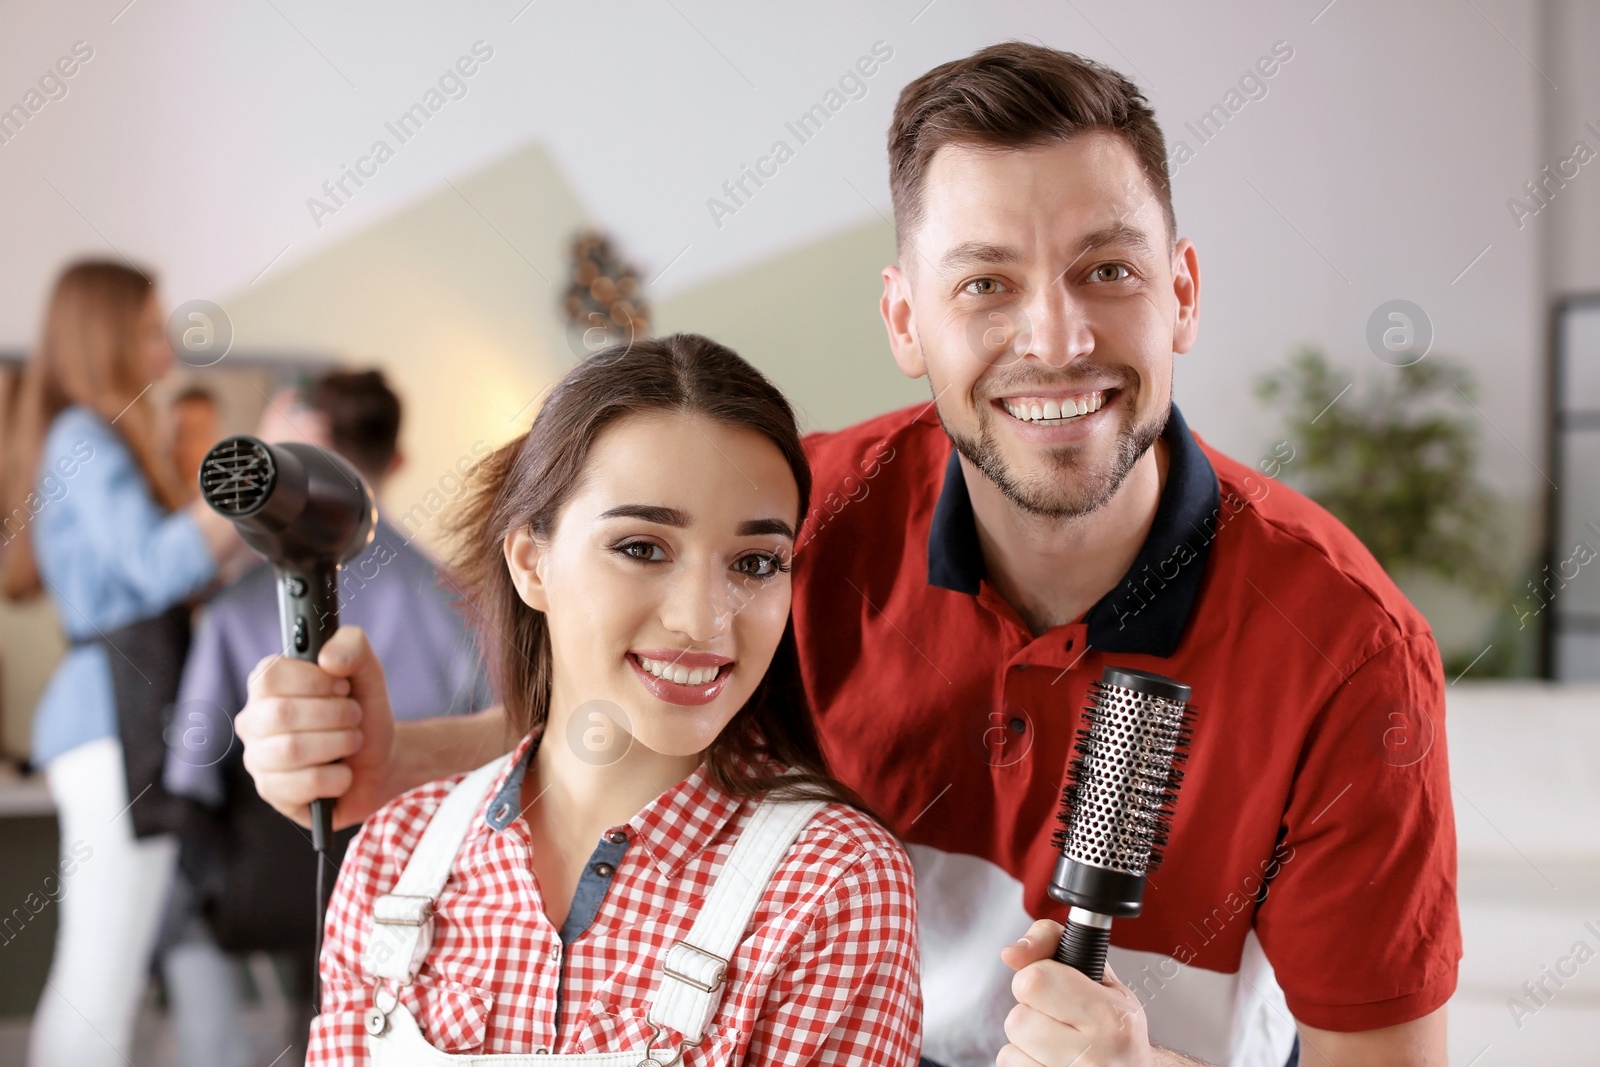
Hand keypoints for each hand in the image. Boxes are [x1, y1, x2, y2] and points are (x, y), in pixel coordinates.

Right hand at [238, 625, 397, 829]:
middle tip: (354, 717)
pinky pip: (304, 784)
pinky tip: (343, 773)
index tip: (342, 687)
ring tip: (351, 742)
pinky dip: (338, 777)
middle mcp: (254, 721)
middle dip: (334, 714)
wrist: (380, 762)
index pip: (269, 675)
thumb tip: (327, 658)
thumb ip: (352, 646)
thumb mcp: (367, 671)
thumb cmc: (363, 713)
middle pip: (281, 713)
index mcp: (267, 685)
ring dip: (339, 743)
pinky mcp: (273, 793)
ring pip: (291, 750)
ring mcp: (258, 759)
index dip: (314, 681)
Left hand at [998, 919, 1152, 1066]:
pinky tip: (1050, 1059)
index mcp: (1111, 1016)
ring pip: (1009, 1048)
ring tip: (1058, 1041)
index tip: (1053, 983)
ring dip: (1026, 1041)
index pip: (1034, 981)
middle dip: (1030, 1012)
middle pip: (1017, 1019)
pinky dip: (1024, 1061)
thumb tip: (1011, 953)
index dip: (1036, 975)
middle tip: (1057, 1016)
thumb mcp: (1101, 975)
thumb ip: (1055, 945)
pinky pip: (1010, 1066)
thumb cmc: (1116, 1023)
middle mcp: (1096, 1055)